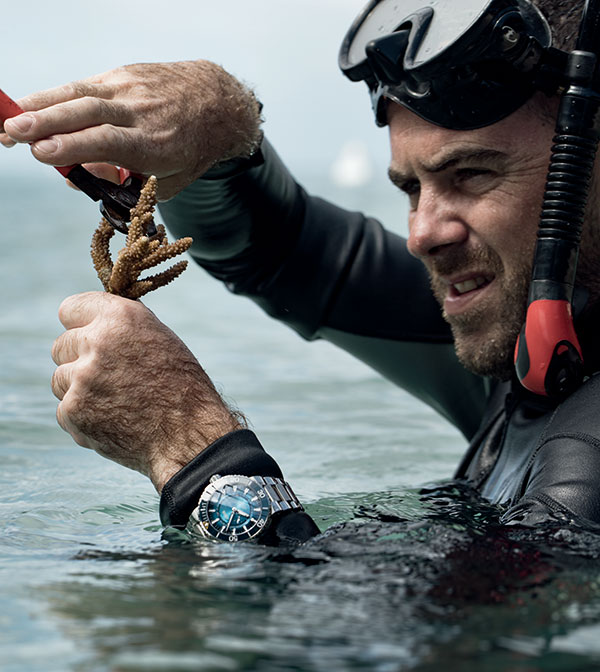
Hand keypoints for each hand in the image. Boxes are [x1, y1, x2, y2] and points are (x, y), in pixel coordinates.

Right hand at [1, 61, 261, 199]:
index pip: (108, 142)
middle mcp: (141, 112)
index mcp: (156, 144)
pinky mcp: (124, 74)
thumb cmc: (190, 150)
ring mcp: (131, 88)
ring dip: (40, 105)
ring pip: (79, 93)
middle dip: (45, 123)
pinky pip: (85, 85)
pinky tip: (32, 106)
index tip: (41, 153)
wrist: (217, 104)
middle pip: (87, 113)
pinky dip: (56, 95)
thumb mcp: (169, 181)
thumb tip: (78, 176)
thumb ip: (127, 184)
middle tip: (10, 134)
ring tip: (8, 119)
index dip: (73, 146)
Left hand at [51, 292, 243, 491]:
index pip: (70, 308)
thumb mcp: (161, 340)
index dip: (80, 324)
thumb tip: (96, 323)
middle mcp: (97, 342)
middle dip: (78, 359)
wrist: (188, 435)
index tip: (87, 336)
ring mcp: (82, 378)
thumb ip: (124, 328)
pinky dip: (84, 417)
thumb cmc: (182, 387)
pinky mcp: (73, 410)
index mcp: (121, 318)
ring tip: (117, 402)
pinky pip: (65, 409)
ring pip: (60, 378)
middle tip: (109, 377)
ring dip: (79, 389)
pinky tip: (114, 421)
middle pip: (61, 345)